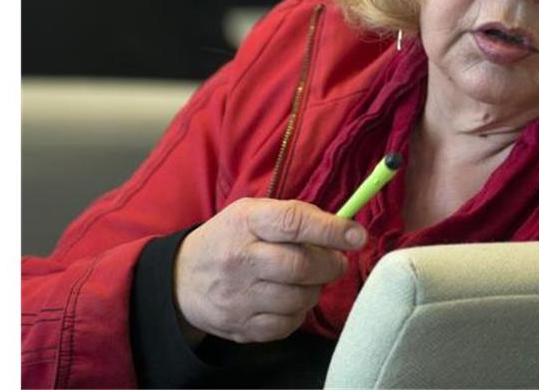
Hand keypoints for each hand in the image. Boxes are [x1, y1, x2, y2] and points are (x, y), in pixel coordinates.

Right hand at [174, 198, 366, 343]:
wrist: (181, 278)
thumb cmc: (231, 238)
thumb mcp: (253, 212)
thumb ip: (295, 216)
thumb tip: (343, 227)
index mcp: (246, 222)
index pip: (294, 223)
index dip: (332, 230)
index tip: (358, 236)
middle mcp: (239, 259)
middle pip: (301, 266)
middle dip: (331, 265)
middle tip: (337, 262)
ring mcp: (238, 297)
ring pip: (299, 298)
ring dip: (316, 289)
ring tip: (310, 280)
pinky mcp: (239, 326)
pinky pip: (287, 325)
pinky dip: (299, 313)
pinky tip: (292, 299)